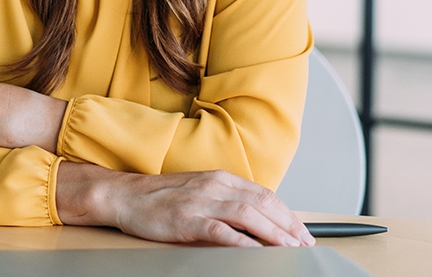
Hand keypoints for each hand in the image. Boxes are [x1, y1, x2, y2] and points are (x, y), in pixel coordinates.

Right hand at [57, 163, 314, 246]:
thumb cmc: (161, 197)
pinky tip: (258, 254)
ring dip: (274, 234)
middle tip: (305, 246)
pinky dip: (244, 243)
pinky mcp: (188, 220)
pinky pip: (223, 232)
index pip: (263, 194)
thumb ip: (225, 199)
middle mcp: (215, 186)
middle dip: (289, 226)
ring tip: (291, 250)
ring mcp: (202, 202)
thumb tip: (255, 218)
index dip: (287, 214)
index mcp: (219, 178)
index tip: (302, 232)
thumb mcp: (199, 190)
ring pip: (249, 215)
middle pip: (262, 204)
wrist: (126, 195)